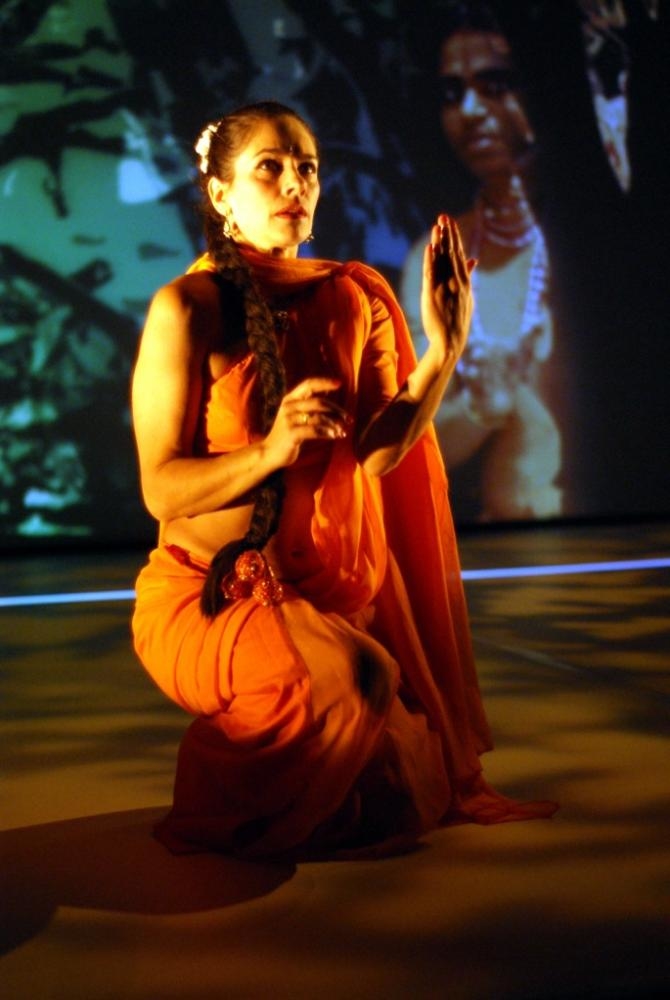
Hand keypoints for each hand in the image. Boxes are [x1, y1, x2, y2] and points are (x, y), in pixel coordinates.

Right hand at [263, 377, 350, 467]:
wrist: (270, 453)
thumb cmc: (288, 434)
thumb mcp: (295, 415)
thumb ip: (308, 405)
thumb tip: (329, 394)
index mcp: (290, 399)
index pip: (309, 384)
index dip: (325, 382)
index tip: (340, 384)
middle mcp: (288, 406)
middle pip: (319, 402)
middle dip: (337, 410)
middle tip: (348, 419)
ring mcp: (289, 420)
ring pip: (319, 417)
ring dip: (334, 424)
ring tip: (342, 431)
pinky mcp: (291, 433)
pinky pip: (314, 430)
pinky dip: (327, 433)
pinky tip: (334, 436)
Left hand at [420, 214, 474, 364]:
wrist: (450, 342)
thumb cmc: (457, 320)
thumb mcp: (466, 296)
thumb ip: (467, 275)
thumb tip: (473, 259)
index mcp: (464, 281)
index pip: (458, 254)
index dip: (454, 237)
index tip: (450, 222)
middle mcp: (456, 282)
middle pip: (451, 253)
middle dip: (448, 234)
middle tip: (444, 217)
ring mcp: (445, 288)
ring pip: (442, 261)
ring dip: (440, 242)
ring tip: (437, 226)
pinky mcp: (433, 295)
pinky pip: (431, 274)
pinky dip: (431, 261)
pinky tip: (430, 248)